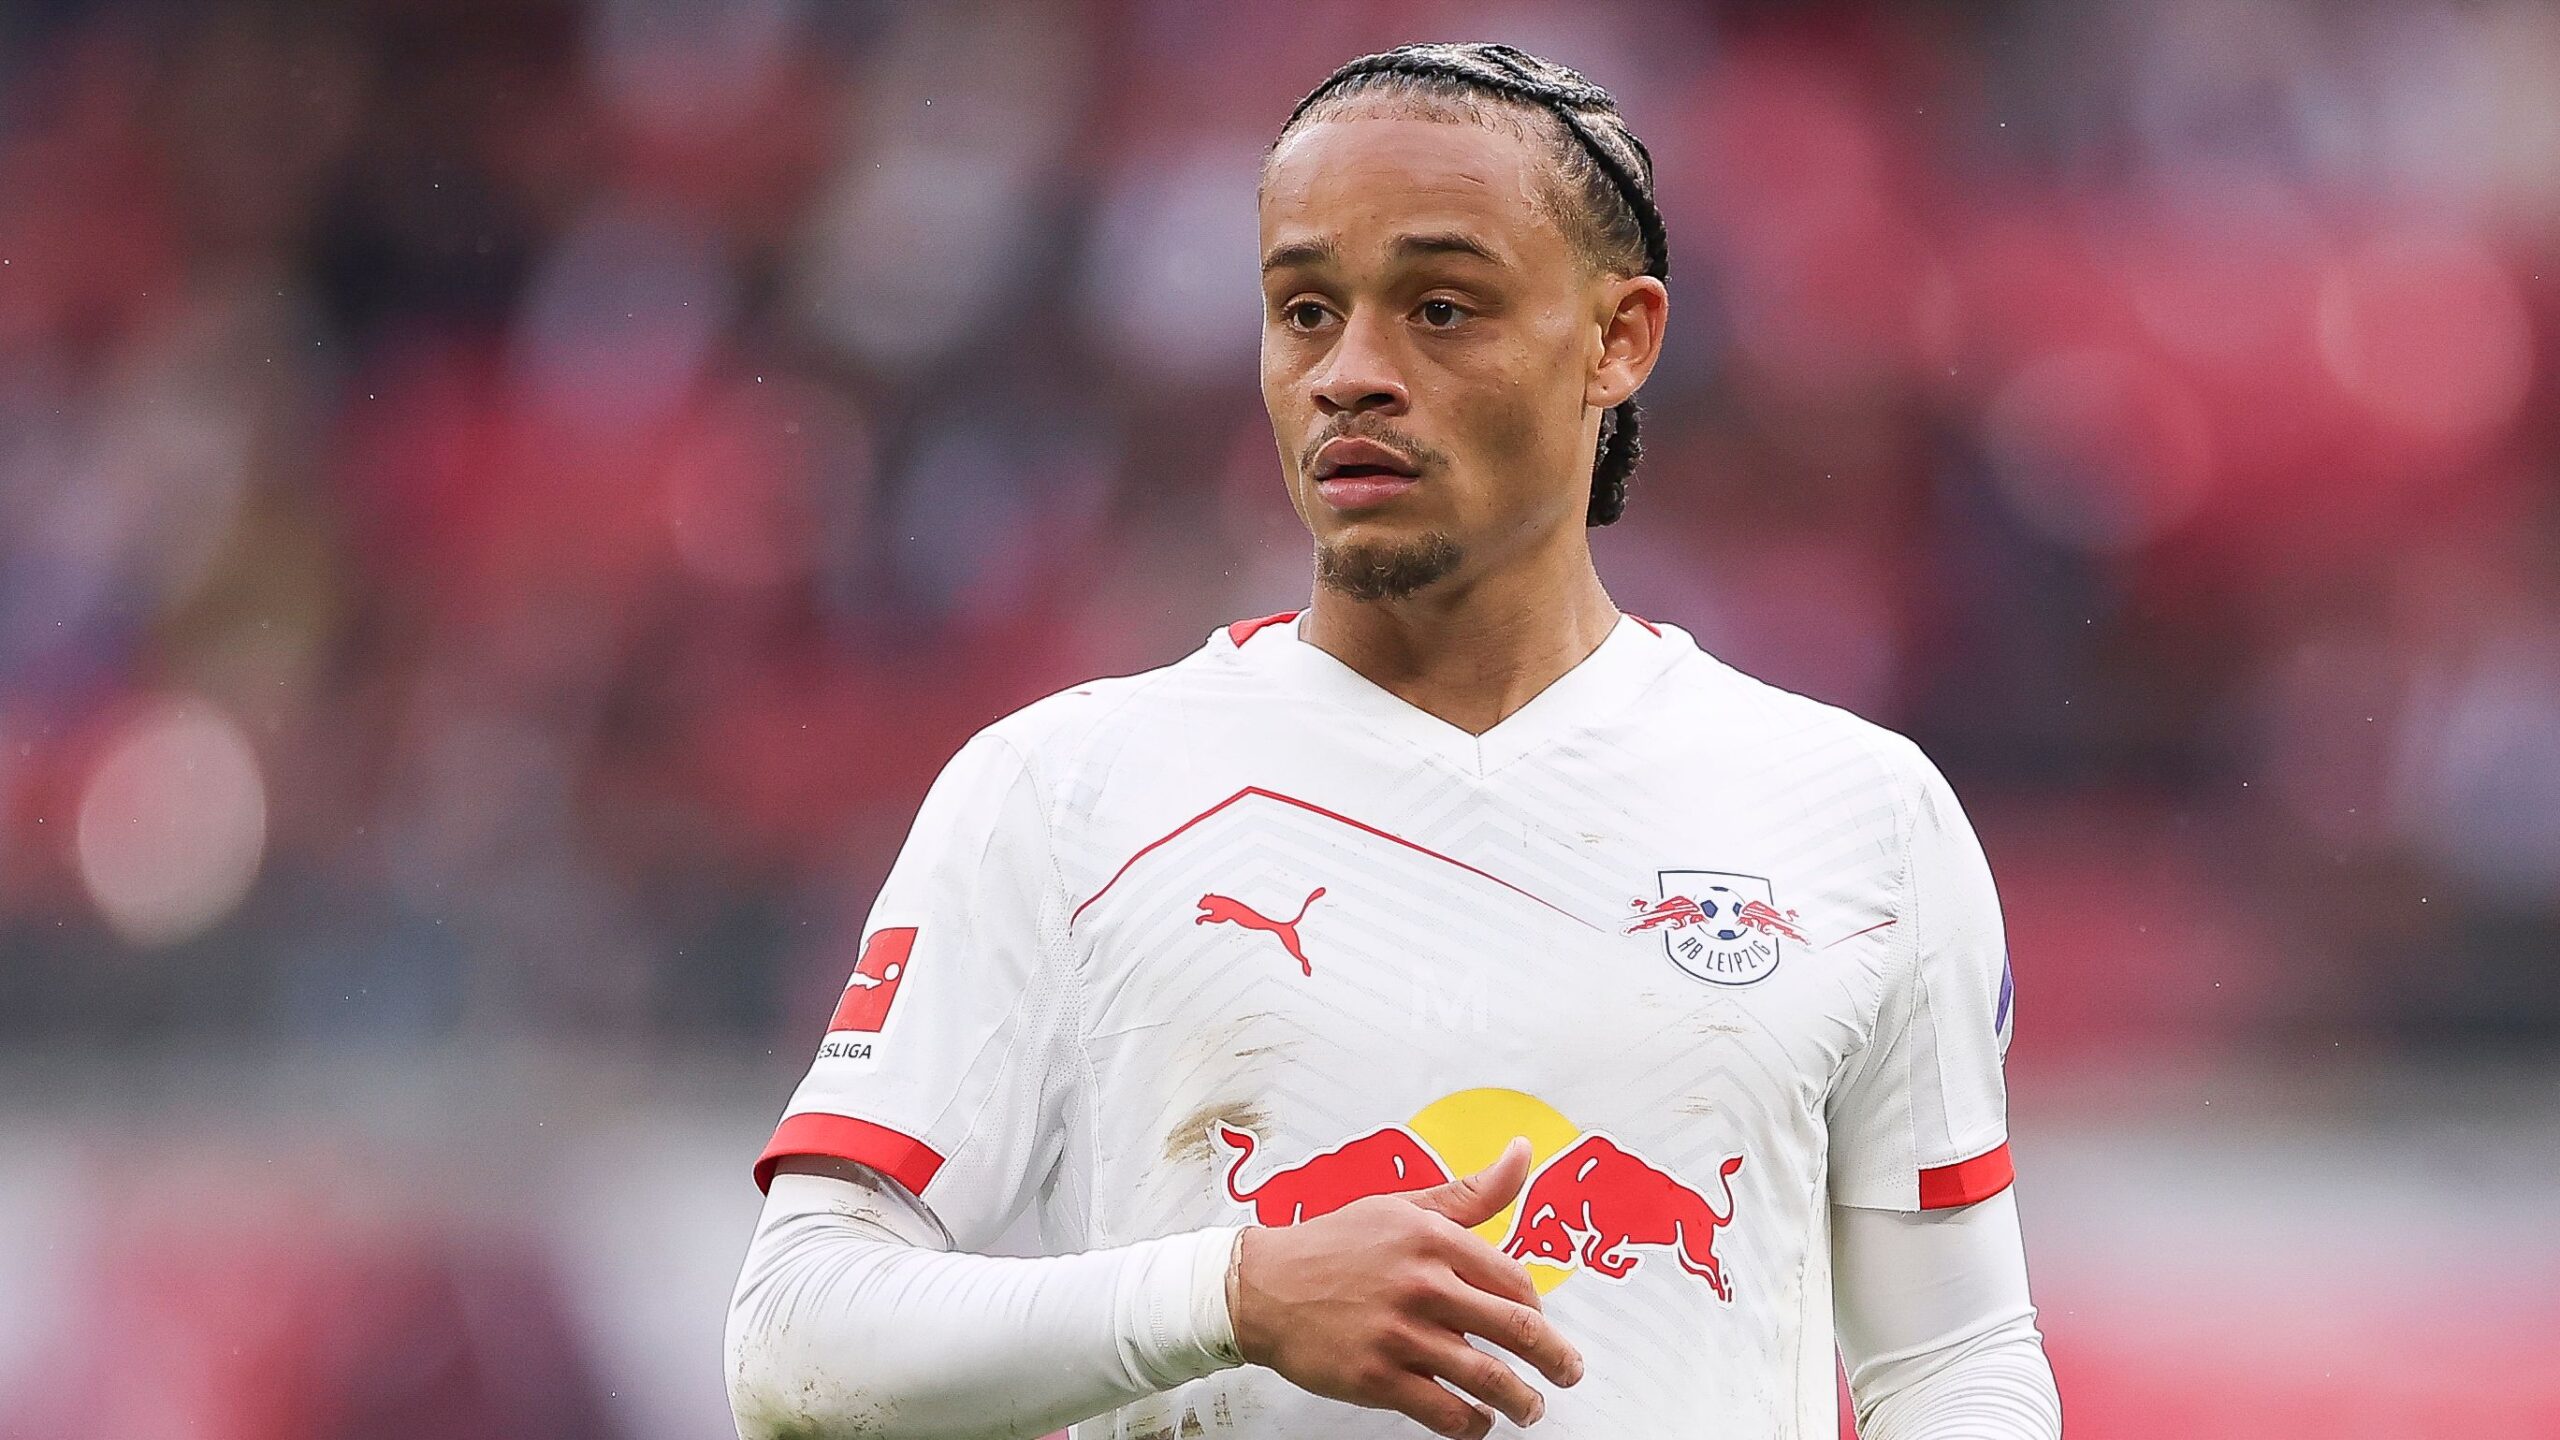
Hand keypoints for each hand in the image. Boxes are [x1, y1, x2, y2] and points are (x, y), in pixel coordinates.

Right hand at [1228, 1137, 1584, 1437]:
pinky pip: (1444, 1411)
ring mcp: (1400, 1334)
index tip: (1541, 1325)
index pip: (1514, 1280)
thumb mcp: (1403, 1205)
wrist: (1261, 1286)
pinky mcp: (1377, 1378)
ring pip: (1487, 1377)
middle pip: (1516, 1329)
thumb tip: (1522, 1153)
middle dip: (1555, 1360)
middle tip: (1568, 1373)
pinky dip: (1472, 1424)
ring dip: (1522, 1401)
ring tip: (1531, 1409)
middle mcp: (1422, 1284)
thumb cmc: (1333, 1244)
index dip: (1538, 1309)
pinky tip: (1478, 1422)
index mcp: (1433, 1238)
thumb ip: (1471, 1191)